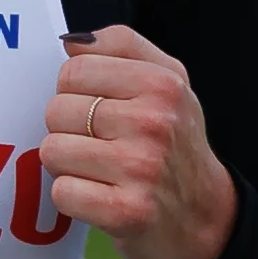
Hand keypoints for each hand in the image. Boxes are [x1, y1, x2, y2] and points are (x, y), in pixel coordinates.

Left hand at [41, 26, 237, 258]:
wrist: (204, 215)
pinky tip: (99, 195)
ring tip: (99, 169)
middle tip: (100, 143)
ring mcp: (140, 168)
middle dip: (69, 128)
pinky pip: (61, 192)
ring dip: (67, 164)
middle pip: (57, 110)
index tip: (98, 107)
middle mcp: (154, 123)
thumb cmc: (175, 141)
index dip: (75, 90)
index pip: (74, 69)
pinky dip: (72, 197)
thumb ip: (122, 46)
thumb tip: (72, 43)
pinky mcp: (125, 212)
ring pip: (53, 150)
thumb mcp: (167, 80)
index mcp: (162, 84)